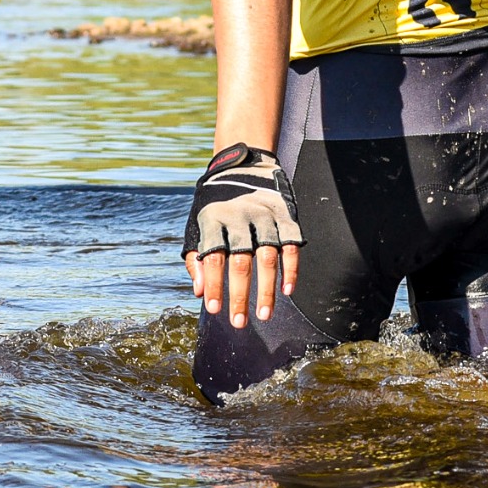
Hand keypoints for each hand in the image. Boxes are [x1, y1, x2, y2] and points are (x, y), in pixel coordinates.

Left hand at [181, 144, 301, 329]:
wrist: (245, 164)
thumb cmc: (217, 205)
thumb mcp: (198, 224)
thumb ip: (196, 258)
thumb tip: (199, 292)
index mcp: (214, 220)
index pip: (212, 257)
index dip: (214, 285)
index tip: (214, 310)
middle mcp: (239, 218)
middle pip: (240, 262)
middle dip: (239, 295)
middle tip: (238, 322)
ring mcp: (265, 216)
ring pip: (267, 258)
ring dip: (266, 289)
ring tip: (264, 315)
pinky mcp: (286, 216)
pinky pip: (291, 246)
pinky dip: (290, 270)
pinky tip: (287, 291)